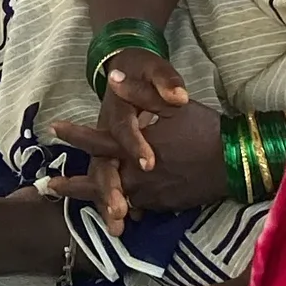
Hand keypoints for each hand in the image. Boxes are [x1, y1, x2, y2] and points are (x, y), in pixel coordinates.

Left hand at [51, 84, 229, 231]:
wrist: (235, 161)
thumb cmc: (202, 128)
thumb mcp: (171, 105)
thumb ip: (139, 92)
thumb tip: (112, 78)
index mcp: (134, 149)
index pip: (97, 142)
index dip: (74, 135)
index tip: (54, 129)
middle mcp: (137, 176)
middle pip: (98, 183)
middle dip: (72, 186)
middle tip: (49, 186)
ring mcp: (151, 195)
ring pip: (117, 199)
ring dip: (96, 199)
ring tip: (77, 201)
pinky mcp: (166, 205)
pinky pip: (138, 208)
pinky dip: (124, 206)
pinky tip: (117, 207)